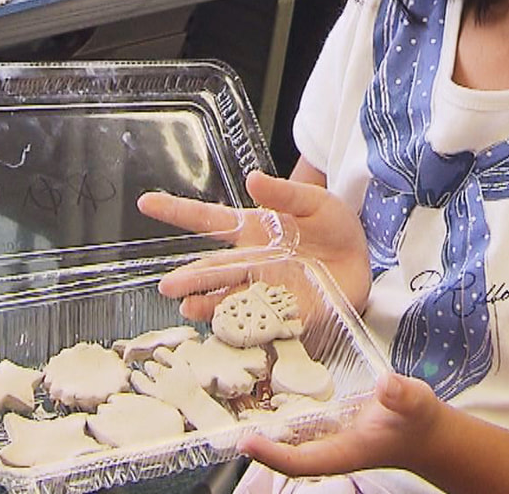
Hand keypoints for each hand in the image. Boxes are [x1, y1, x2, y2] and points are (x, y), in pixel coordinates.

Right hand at [137, 170, 371, 316]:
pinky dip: (244, 327)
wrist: (363, 260)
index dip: (178, 211)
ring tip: (189, 308)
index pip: (210, 220)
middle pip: (214, 269)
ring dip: (208, 305)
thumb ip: (284, 194)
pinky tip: (229, 329)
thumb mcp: (314, 201)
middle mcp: (251, 262)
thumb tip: (253, 179)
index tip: (146, 202)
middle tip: (168, 286)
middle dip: (190, 278)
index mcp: (253, 230)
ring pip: (228, 299)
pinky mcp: (285, 312)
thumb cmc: (333, 226)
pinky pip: (259, 321)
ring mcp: (265, 289)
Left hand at [238, 372, 442, 475]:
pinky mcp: (328, 423)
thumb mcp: (415, 403)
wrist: (424, 433)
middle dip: (255, 439)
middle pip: (283, 452)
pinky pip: (298, 421)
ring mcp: (327, 437)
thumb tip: (387, 384)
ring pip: (288, 437)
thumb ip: (402, 396)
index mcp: (344, 451)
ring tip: (232, 396)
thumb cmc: (419, 421)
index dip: (272, 454)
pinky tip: (266, 385)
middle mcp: (329, 447)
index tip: (246, 440)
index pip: (300, 461)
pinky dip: (281, 408)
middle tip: (221, 417)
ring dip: (264, 422)